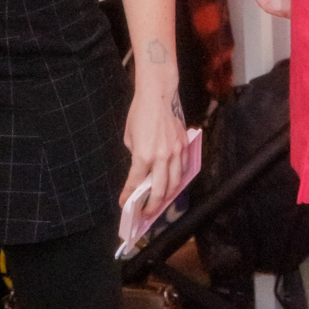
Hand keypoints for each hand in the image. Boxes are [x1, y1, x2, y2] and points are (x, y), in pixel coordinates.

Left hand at [121, 81, 188, 227]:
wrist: (158, 95)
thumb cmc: (139, 114)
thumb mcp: (130, 138)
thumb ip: (136, 155)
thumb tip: (142, 168)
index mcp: (144, 155)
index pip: (136, 183)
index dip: (129, 196)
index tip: (124, 204)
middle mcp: (162, 157)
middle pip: (160, 190)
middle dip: (152, 205)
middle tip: (146, 213)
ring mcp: (176, 152)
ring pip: (176, 183)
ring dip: (168, 196)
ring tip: (161, 203)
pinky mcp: (184, 145)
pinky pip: (184, 168)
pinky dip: (179, 179)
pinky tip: (174, 184)